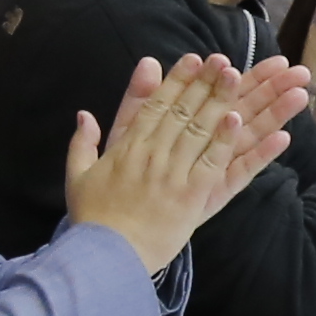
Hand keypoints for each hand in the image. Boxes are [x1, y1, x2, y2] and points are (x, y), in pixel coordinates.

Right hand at [63, 53, 283, 273]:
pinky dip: (226, 141)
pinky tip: (238, 120)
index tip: (193, 58)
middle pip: (182, 111)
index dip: (176, 81)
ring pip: (200, 130)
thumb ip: (82, 143)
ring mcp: (173, 174)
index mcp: (127, 148)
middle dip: (203, 82)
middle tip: (221, 59)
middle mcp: (152, 155)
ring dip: (219, 101)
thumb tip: (84, 113)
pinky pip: (213, 163)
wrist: (105, 257)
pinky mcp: (192, 197)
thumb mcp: (78, 176)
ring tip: (235, 76)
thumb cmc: (92, 219)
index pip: (155, 106)